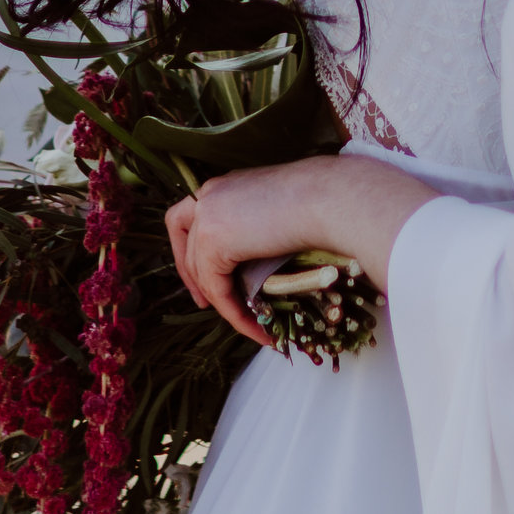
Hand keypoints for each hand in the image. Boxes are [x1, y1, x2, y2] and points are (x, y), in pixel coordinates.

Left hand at [167, 154, 433, 347]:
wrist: (328, 199)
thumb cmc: (320, 200)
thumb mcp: (276, 211)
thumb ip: (256, 228)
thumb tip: (257, 257)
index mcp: (223, 186)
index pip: (189, 219)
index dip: (189, 251)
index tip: (204, 279)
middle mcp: (209, 196)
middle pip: (184, 244)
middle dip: (194, 278)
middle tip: (207, 304)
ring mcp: (207, 216)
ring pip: (201, 270)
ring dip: (223, 302)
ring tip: (250, 324)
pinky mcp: (213, 242)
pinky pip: (217, 289)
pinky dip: (234, 312)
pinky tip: (257, 327)